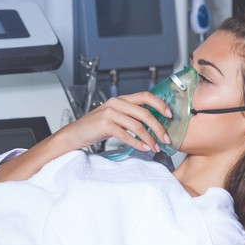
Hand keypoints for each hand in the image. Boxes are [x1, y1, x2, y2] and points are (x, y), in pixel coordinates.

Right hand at [57, 91, 171, 152]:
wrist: (74, 134)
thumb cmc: (96, 127)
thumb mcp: (116, 117)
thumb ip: (131, 116)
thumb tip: (153, 124)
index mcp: (122, 99)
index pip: (145, 96)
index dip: (160, 104)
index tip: (170, 115)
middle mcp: (116, 103)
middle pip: (145, 113)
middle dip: (158, 127)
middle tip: (166, 139)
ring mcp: (109, 112)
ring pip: (137, 125)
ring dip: (149, 138)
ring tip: (155, 148)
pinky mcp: (104, 124)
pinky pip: (126, 135)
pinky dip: (137, 143)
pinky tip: (144, 148)